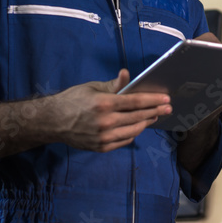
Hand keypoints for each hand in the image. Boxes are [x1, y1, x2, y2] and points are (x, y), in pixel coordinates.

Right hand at [49, 69, 171, 152]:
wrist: (52, 122)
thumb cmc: (72, 100)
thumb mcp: (92, 87)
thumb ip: (113, 85)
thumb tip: (127, 75)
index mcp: (104, 103)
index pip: (136, 102)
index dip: (153, 100)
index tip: (166, 98)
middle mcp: (105, 122)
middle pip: (139, 116)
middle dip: (156, 111)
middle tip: (168, 107)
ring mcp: (104, 137)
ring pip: (134, 130)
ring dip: (147, 122)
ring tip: (155, 116)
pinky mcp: (101, 147)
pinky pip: (125, 140)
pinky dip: (134, 132)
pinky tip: (139, 126)